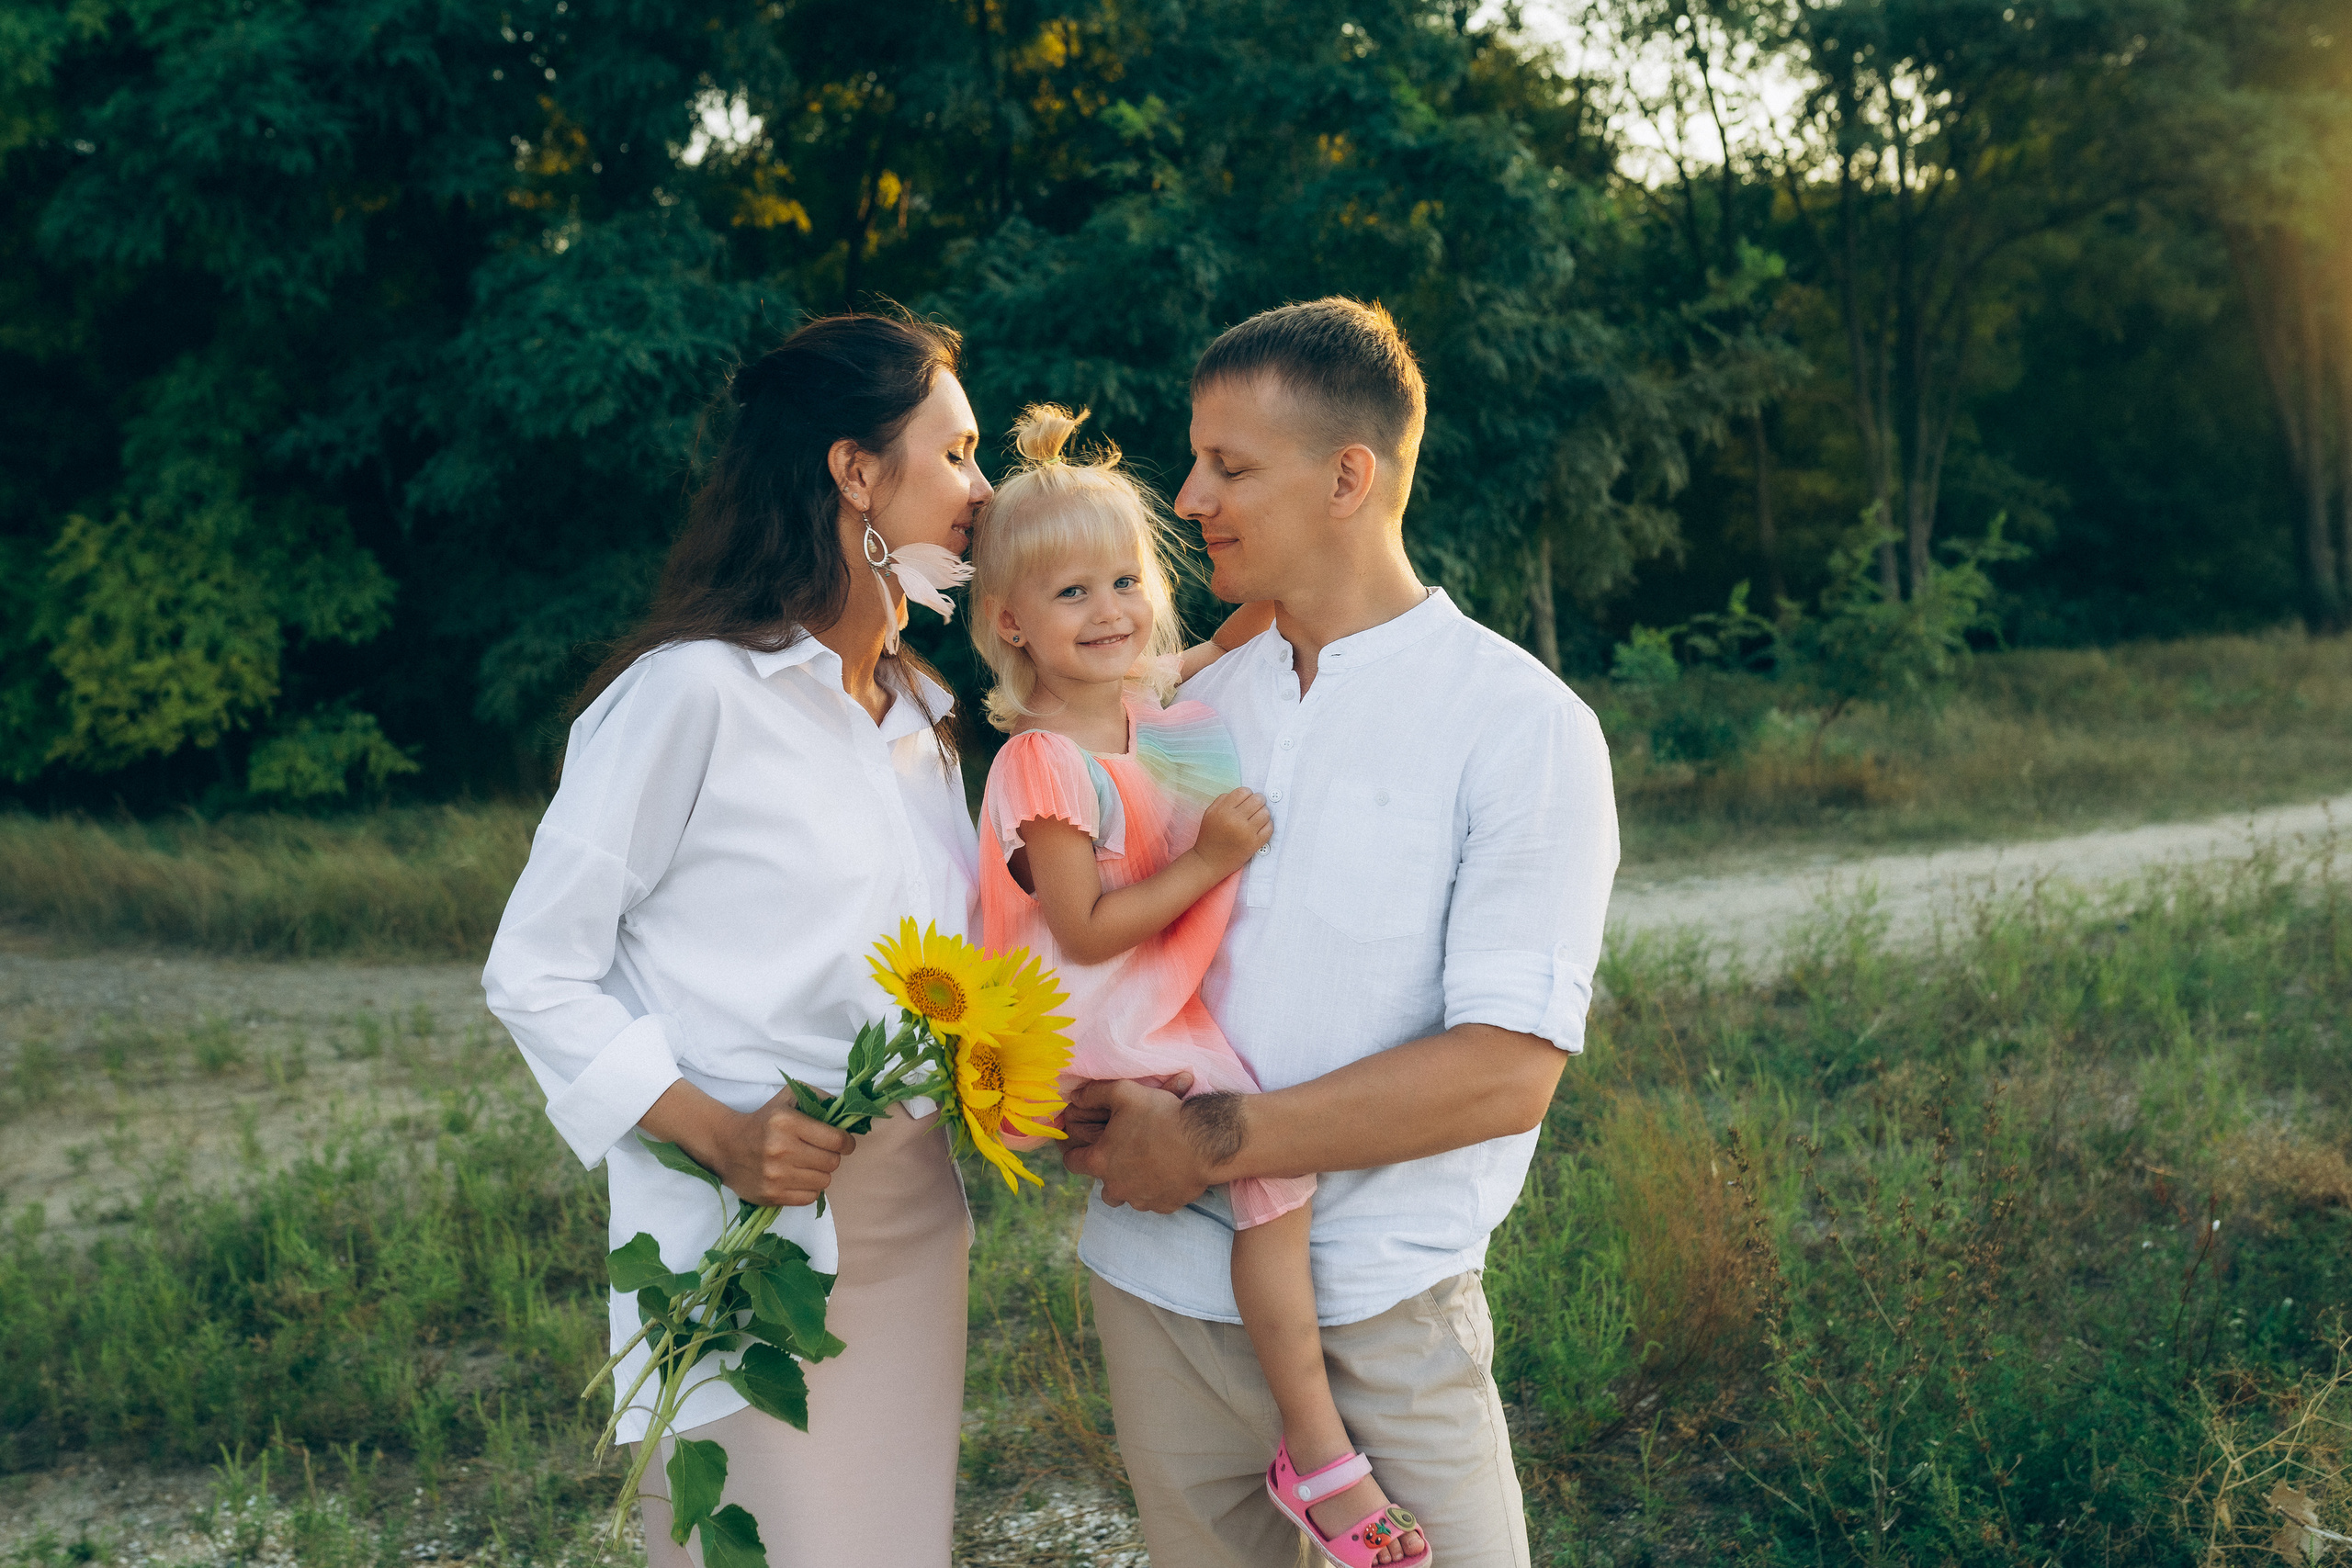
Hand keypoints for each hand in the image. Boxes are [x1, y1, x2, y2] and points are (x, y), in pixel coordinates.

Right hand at [643, 1080, 855, 1206]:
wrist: (726, 1146)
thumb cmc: (764, 1120)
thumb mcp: (788, 1098)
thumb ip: (819, 1098)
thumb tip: (848, 1111)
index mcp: (786, 1122)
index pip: (836, 1140)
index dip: (846, 1142)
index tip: (844, 1142)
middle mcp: (780, 1149)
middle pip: (832, 1162)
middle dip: (832, 1157)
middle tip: (822, 1152)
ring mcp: (775, 1175)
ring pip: (824, 1181)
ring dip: (821, 1173)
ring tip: (808, 1165)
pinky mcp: (771, 1195)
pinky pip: (810, 1197)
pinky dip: (809, 1188)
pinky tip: (798, 1177)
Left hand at [1060, 1075, 1216, 1212]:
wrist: (1205, 1141)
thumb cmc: (1162, 1115)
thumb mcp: (1124, 1092)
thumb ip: (1094, 1093)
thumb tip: (1076, 1096)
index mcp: (1101, 1161)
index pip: (1072, 1162)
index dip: (1075, 1152)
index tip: (1085, 1146)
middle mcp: (1116, 1187)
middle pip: (1102, 1186)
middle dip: (1109, 1171)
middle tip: (1125, 1153)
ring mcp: (1141, 1200)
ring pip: (1128, 1195)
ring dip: (1132, 1183)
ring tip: (1146, 1163)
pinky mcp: (1164, 1206)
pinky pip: (1153, 1200)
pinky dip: (1156, 1189)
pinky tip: (1166, 1171)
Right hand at [1192, 789, 1272, 874]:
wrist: (1209, 861)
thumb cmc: (1210, 836)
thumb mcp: (1210, 813)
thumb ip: (1223, 800)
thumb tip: (1243, 793)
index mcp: (1223, 811)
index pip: (1244, 791)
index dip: (1247, 794)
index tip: (1246, 801)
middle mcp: (1235, 820)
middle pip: (1257, 800)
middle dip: (1258, 801)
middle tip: (1254, 808)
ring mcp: (1246, 832)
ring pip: (1265, 813)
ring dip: (1263, 813)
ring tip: (1256, 819)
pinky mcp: (1254, 844)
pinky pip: (1269, 828)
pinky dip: (1267, 826)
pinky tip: (1259, 828)